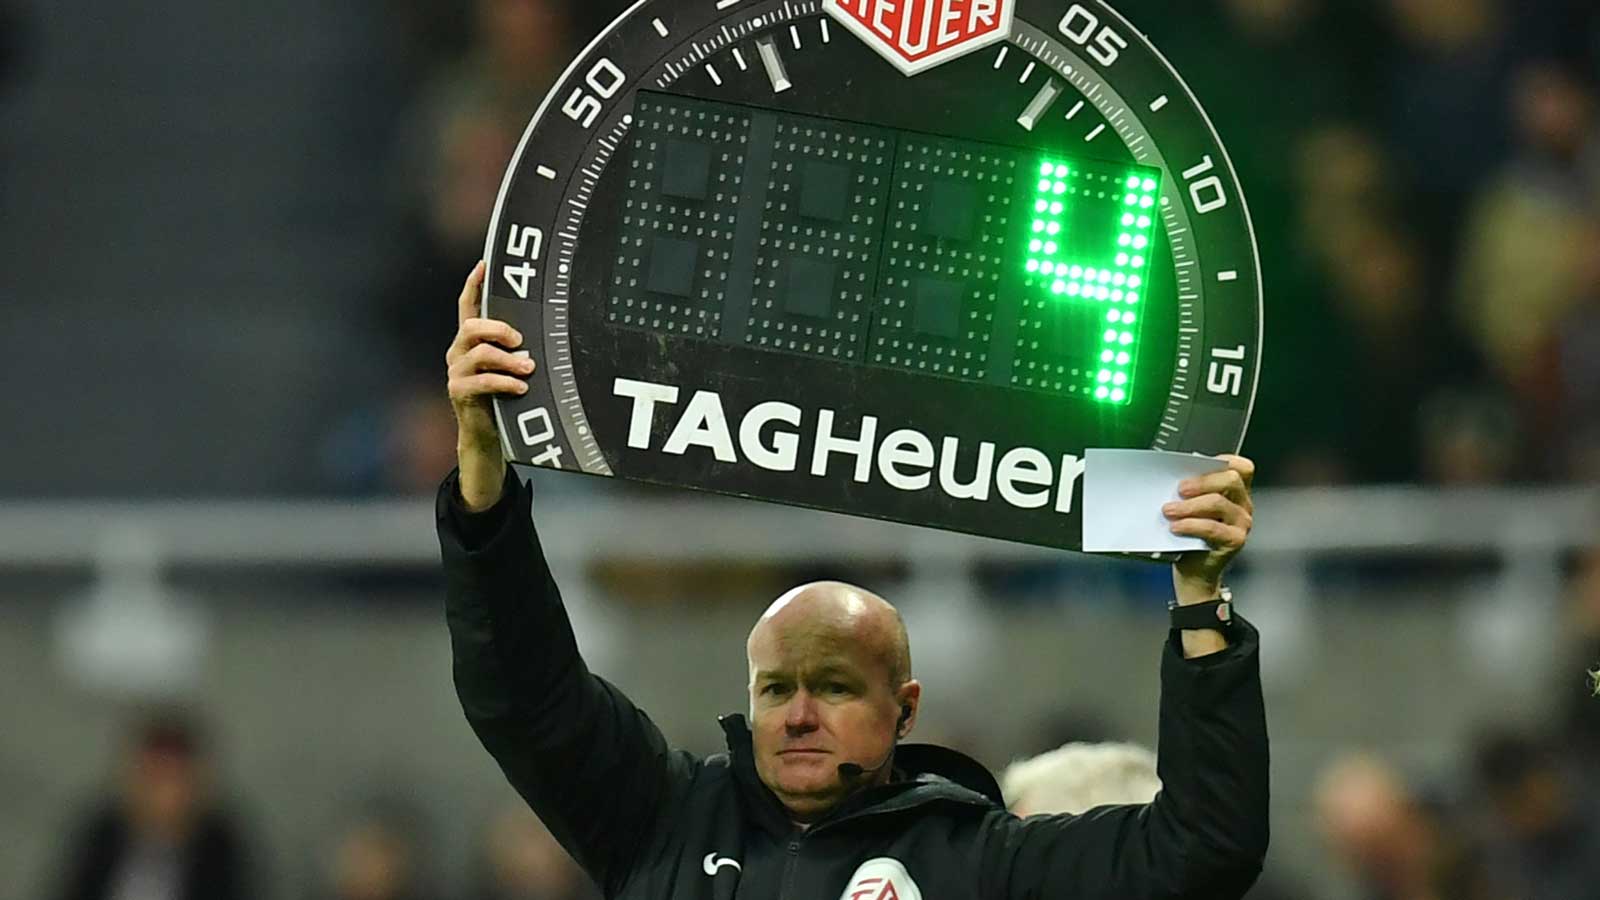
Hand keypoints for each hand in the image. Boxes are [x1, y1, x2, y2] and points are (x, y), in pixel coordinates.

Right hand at [445, 261, 533, 509]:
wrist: (488, 435)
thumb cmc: (506, 396)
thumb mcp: (512, 367)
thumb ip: (520, 349)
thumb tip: (548, 333)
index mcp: (472, 341)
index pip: (467, 305)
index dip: (474, 284)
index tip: (484, 263)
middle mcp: (459, 352)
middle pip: (472, 326)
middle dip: (498, 328)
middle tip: (520, 339)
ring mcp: (457, 372)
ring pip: (480, 353)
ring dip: (508, 360)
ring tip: (527, 368)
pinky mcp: (459, 393)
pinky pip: (483, 381)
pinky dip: (505, 383)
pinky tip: (521, 388)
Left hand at [1163, 454, 1254, 603]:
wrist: (1194, 574)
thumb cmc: (1190, 539)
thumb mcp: (1191, 510)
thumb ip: (1191, 492)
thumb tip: (1172, 476)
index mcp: (1235, 493)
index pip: (1241, 467)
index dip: (1223, 461)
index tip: (1197, 464)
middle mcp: (1242, 505)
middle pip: (1231, 479)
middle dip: (1201, 481)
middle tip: (1180, 489)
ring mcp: (1242, 523)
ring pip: (1218, 503)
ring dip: (1189, 506)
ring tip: (1169, 511)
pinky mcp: (1235, 540)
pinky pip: (1213, 528)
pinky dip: (1191, 525)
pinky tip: (1176, 527)